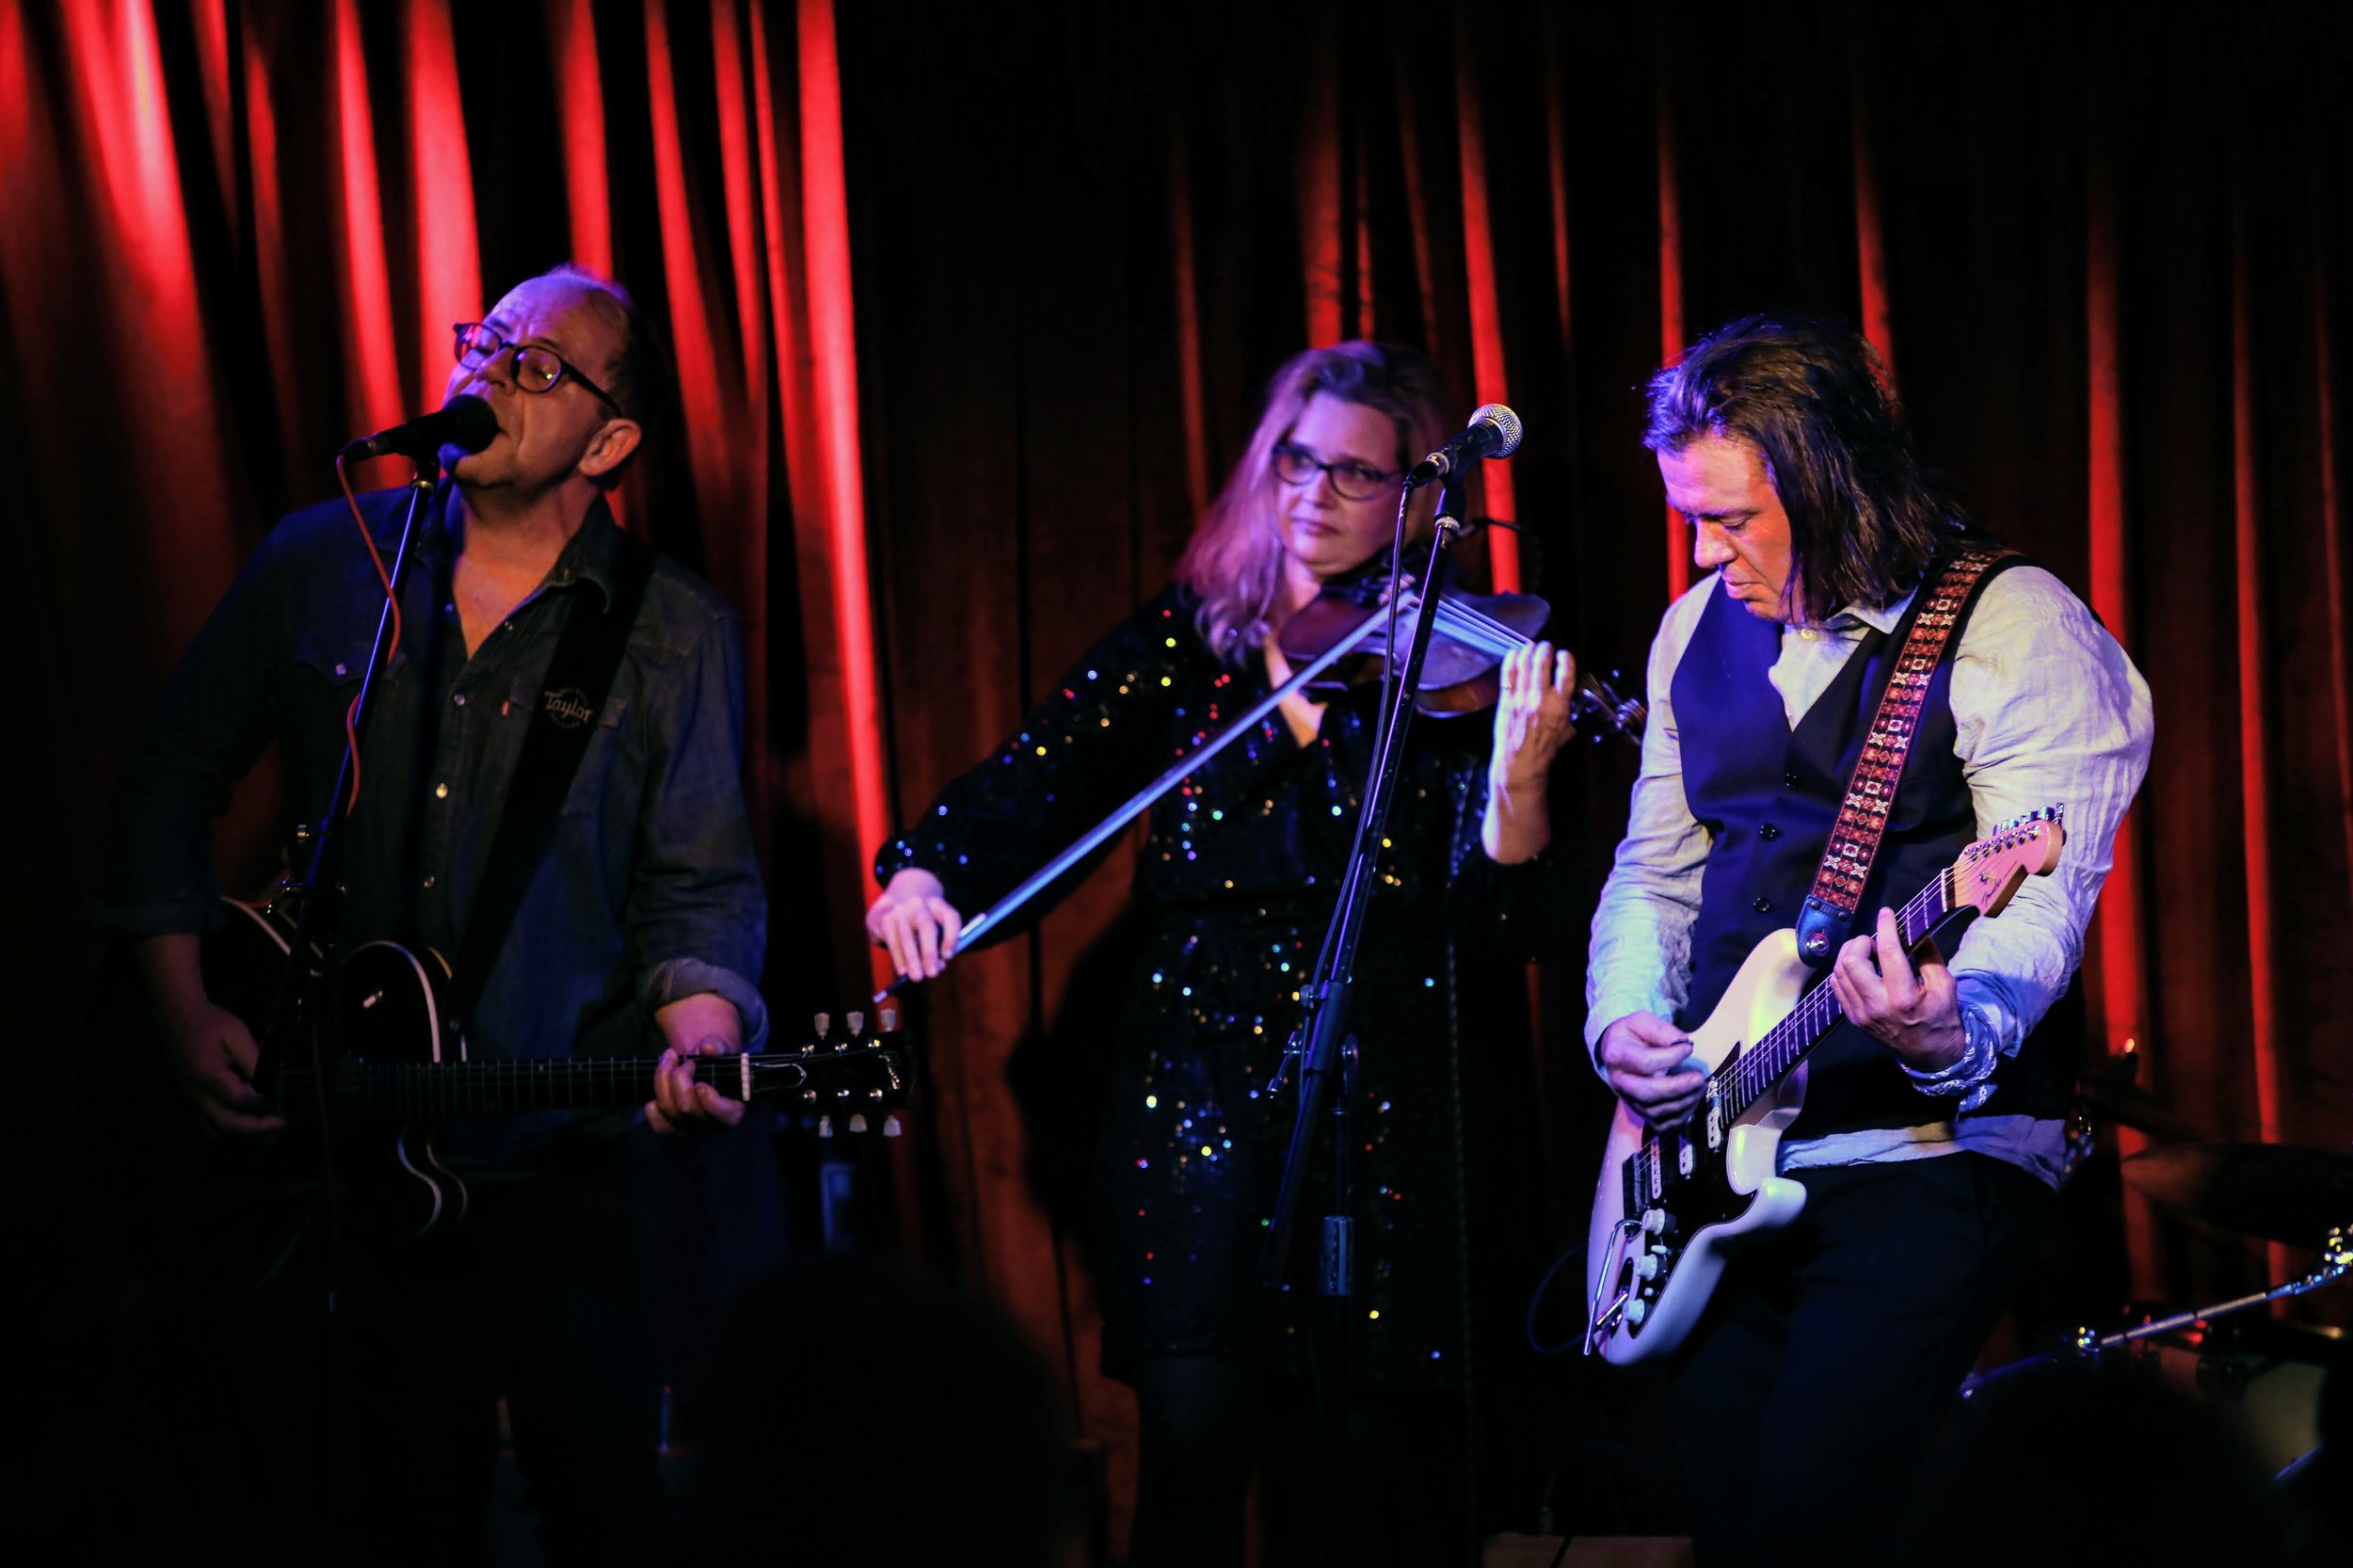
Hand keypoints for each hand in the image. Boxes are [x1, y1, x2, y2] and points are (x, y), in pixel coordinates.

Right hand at [162, 997, 285, 1136]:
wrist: (177, 1017)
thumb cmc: (210, 1023)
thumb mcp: (236, 1033)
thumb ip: (253, 1060)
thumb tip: (270, 1084)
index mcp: (206, 1072)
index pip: (236, 1096)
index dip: (258, 1098)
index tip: (274, 1090)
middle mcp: (195, 1090)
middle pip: (224, 1121)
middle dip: (255, 1128)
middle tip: (281, 1124)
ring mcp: (190, 1097)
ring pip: (214, 1128)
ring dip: (242, 1135)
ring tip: (268, 1137)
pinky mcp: (191, 1098)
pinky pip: (203, 1125)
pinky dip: (222, 1134)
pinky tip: (242, 1137)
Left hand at [646, 993, 745, 1133]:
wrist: (701, 1069)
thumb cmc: (716, 1062)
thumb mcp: (721, 1051)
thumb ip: (718, 1046)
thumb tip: (707, 1048)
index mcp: (733, 1109)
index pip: (725, 1115)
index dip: (710, 1100)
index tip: (701, 1083)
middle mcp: (712, 1125)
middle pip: (687, 1108)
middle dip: (680, 1078)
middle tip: (686, 1061)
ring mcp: (690, 1129)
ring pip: (668, 1109)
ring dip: (663, 1079)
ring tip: (669, 1058)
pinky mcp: (672, 1128)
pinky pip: (657, 1123)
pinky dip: (652, 1106)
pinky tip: (660, 1086)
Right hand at [865, 867, 963, 981]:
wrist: (893, 901)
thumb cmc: (920, 923)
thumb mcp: (933, 926)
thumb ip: (938, 944)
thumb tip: (937, 966)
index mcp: (937, 904)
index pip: (950, 917)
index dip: (951, 937)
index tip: (948, 957)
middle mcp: (919, 903)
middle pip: (926, 925)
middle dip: (929, 952)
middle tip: (932, 973)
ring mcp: (899, 909)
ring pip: (906, 935)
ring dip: (912, 959)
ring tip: (917, 977)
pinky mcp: (883, 918)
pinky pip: (892, 940)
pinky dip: (898, 958)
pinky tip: (902, 971)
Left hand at [1489, 641, 1577, 790]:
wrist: (1521, 761)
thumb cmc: (1544, 748)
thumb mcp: (1567, 729)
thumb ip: (1570, 709)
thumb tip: (1571, 694)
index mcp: (1559, 706)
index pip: (1566, 672)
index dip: (1566, 658)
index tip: (1564, 655)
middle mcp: (1540, 699)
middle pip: (1543, 662)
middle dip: (1546, 649)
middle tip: (1546, 647)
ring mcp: (1521, 698)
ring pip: (1525, 663)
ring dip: (1529, 650)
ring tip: (1532, 647)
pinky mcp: (1506, 700)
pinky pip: (1508, 673)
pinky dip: (1512, 659)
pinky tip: (1515, 653)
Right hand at [1597, 1011, 1705, 1128]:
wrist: (1617, 1049)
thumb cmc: (1632, 1034)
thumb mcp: (1642, 1021)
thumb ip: (1661, 1030)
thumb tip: (1683, 1042)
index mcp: (1617, 1055)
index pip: (1645, 1062)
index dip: (1671, 1057)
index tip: (1689, 1048)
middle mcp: (1619, 1081)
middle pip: (1647, 1092)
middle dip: (1677, 1088)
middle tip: (1699, 1078)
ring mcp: (1628, 1099)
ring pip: (1654, 1111)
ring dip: (1682, 1102)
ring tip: (1700, 1087)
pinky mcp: (1638, 1111)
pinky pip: (1659, 1124)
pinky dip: (1679, 1118)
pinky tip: (1692, 1102)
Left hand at [1826, 907, 1965, 1070]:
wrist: (1931, 1054)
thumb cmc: (1941, 1016)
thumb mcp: (1945, 985)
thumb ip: (1928, 954)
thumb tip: (1913, 928)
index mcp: (1904, 997)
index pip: (1887, 952)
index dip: (1885, 927)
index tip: (1886, 913)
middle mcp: (1877, 1006)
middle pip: (1852, 962)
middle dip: (1860, 942)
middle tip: (1873, 939)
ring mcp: (1861, 1014)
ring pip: (1839, 972)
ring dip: (1849, 954)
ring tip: (1865, 950)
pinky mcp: (1852, 1018)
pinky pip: (1837, 986)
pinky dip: (1844, 970)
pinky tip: (1859, 966)